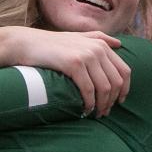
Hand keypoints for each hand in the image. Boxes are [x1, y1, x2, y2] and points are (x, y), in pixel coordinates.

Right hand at [0, 27, 129, 115]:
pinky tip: (85, 110)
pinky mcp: (74, 64)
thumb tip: (119, 44)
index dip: (125, 89)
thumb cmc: (52, 44)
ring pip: (104, 88)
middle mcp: (98, 49)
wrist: (26, 43)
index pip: (125, 71)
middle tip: (105, 112)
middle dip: (113, 100)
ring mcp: (87, 55)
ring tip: (96, 114)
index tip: (120, 102)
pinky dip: (89, 103)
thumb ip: (99, 38)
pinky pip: (89, 89)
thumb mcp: (78, 37)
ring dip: (102, 105)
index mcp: (102, 45)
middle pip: (116, 82)